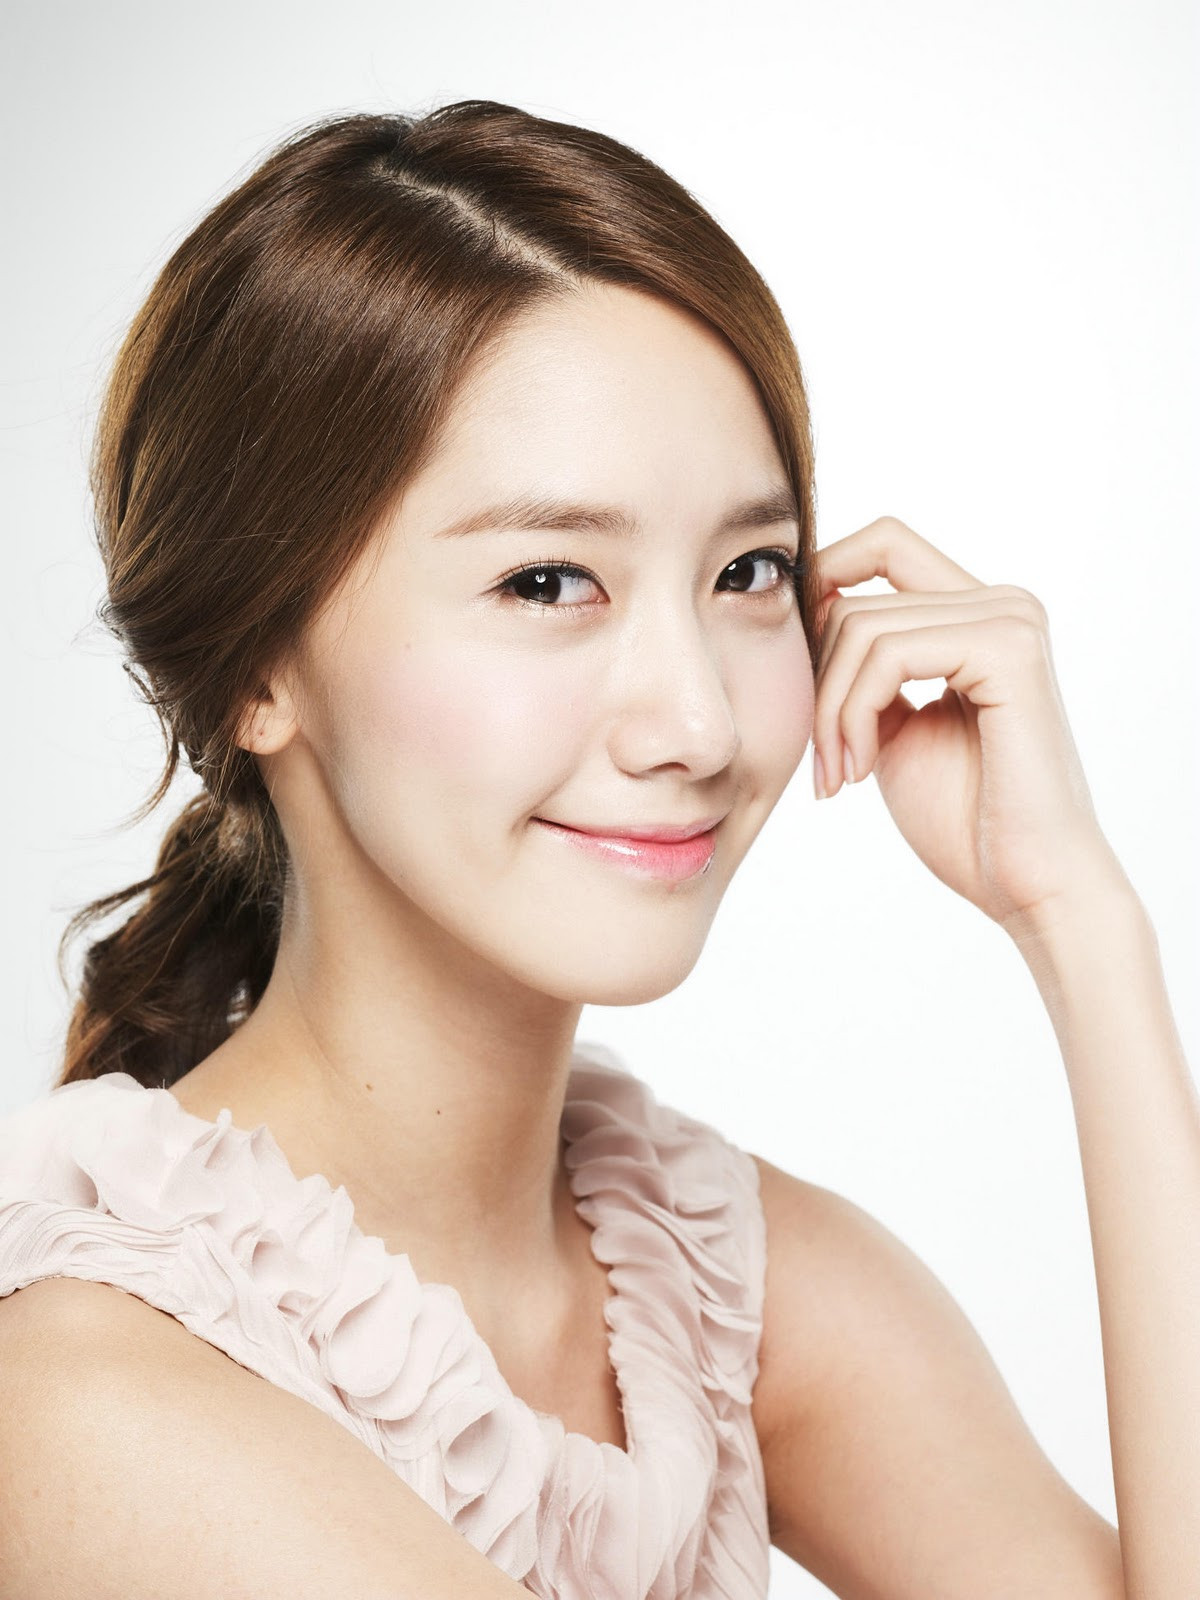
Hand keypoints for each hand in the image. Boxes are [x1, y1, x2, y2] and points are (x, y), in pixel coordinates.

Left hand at [811, 516, 1128, 931]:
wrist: (1026, 885)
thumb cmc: (964, 819)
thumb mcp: (891, 727)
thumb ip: (863, 669)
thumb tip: (809, 610)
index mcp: (978, 614)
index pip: (879, 544)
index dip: (818, 588)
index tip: (794, 674)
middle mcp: (1001, 602)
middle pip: (855, 596)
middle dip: (816, 683)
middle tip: (824, 761)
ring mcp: (1010, 620)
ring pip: (861, 625)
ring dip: (829, 710)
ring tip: (841, 773)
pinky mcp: (1009, 650)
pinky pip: (888, 654)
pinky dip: (853, 713)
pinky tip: (861, 769)